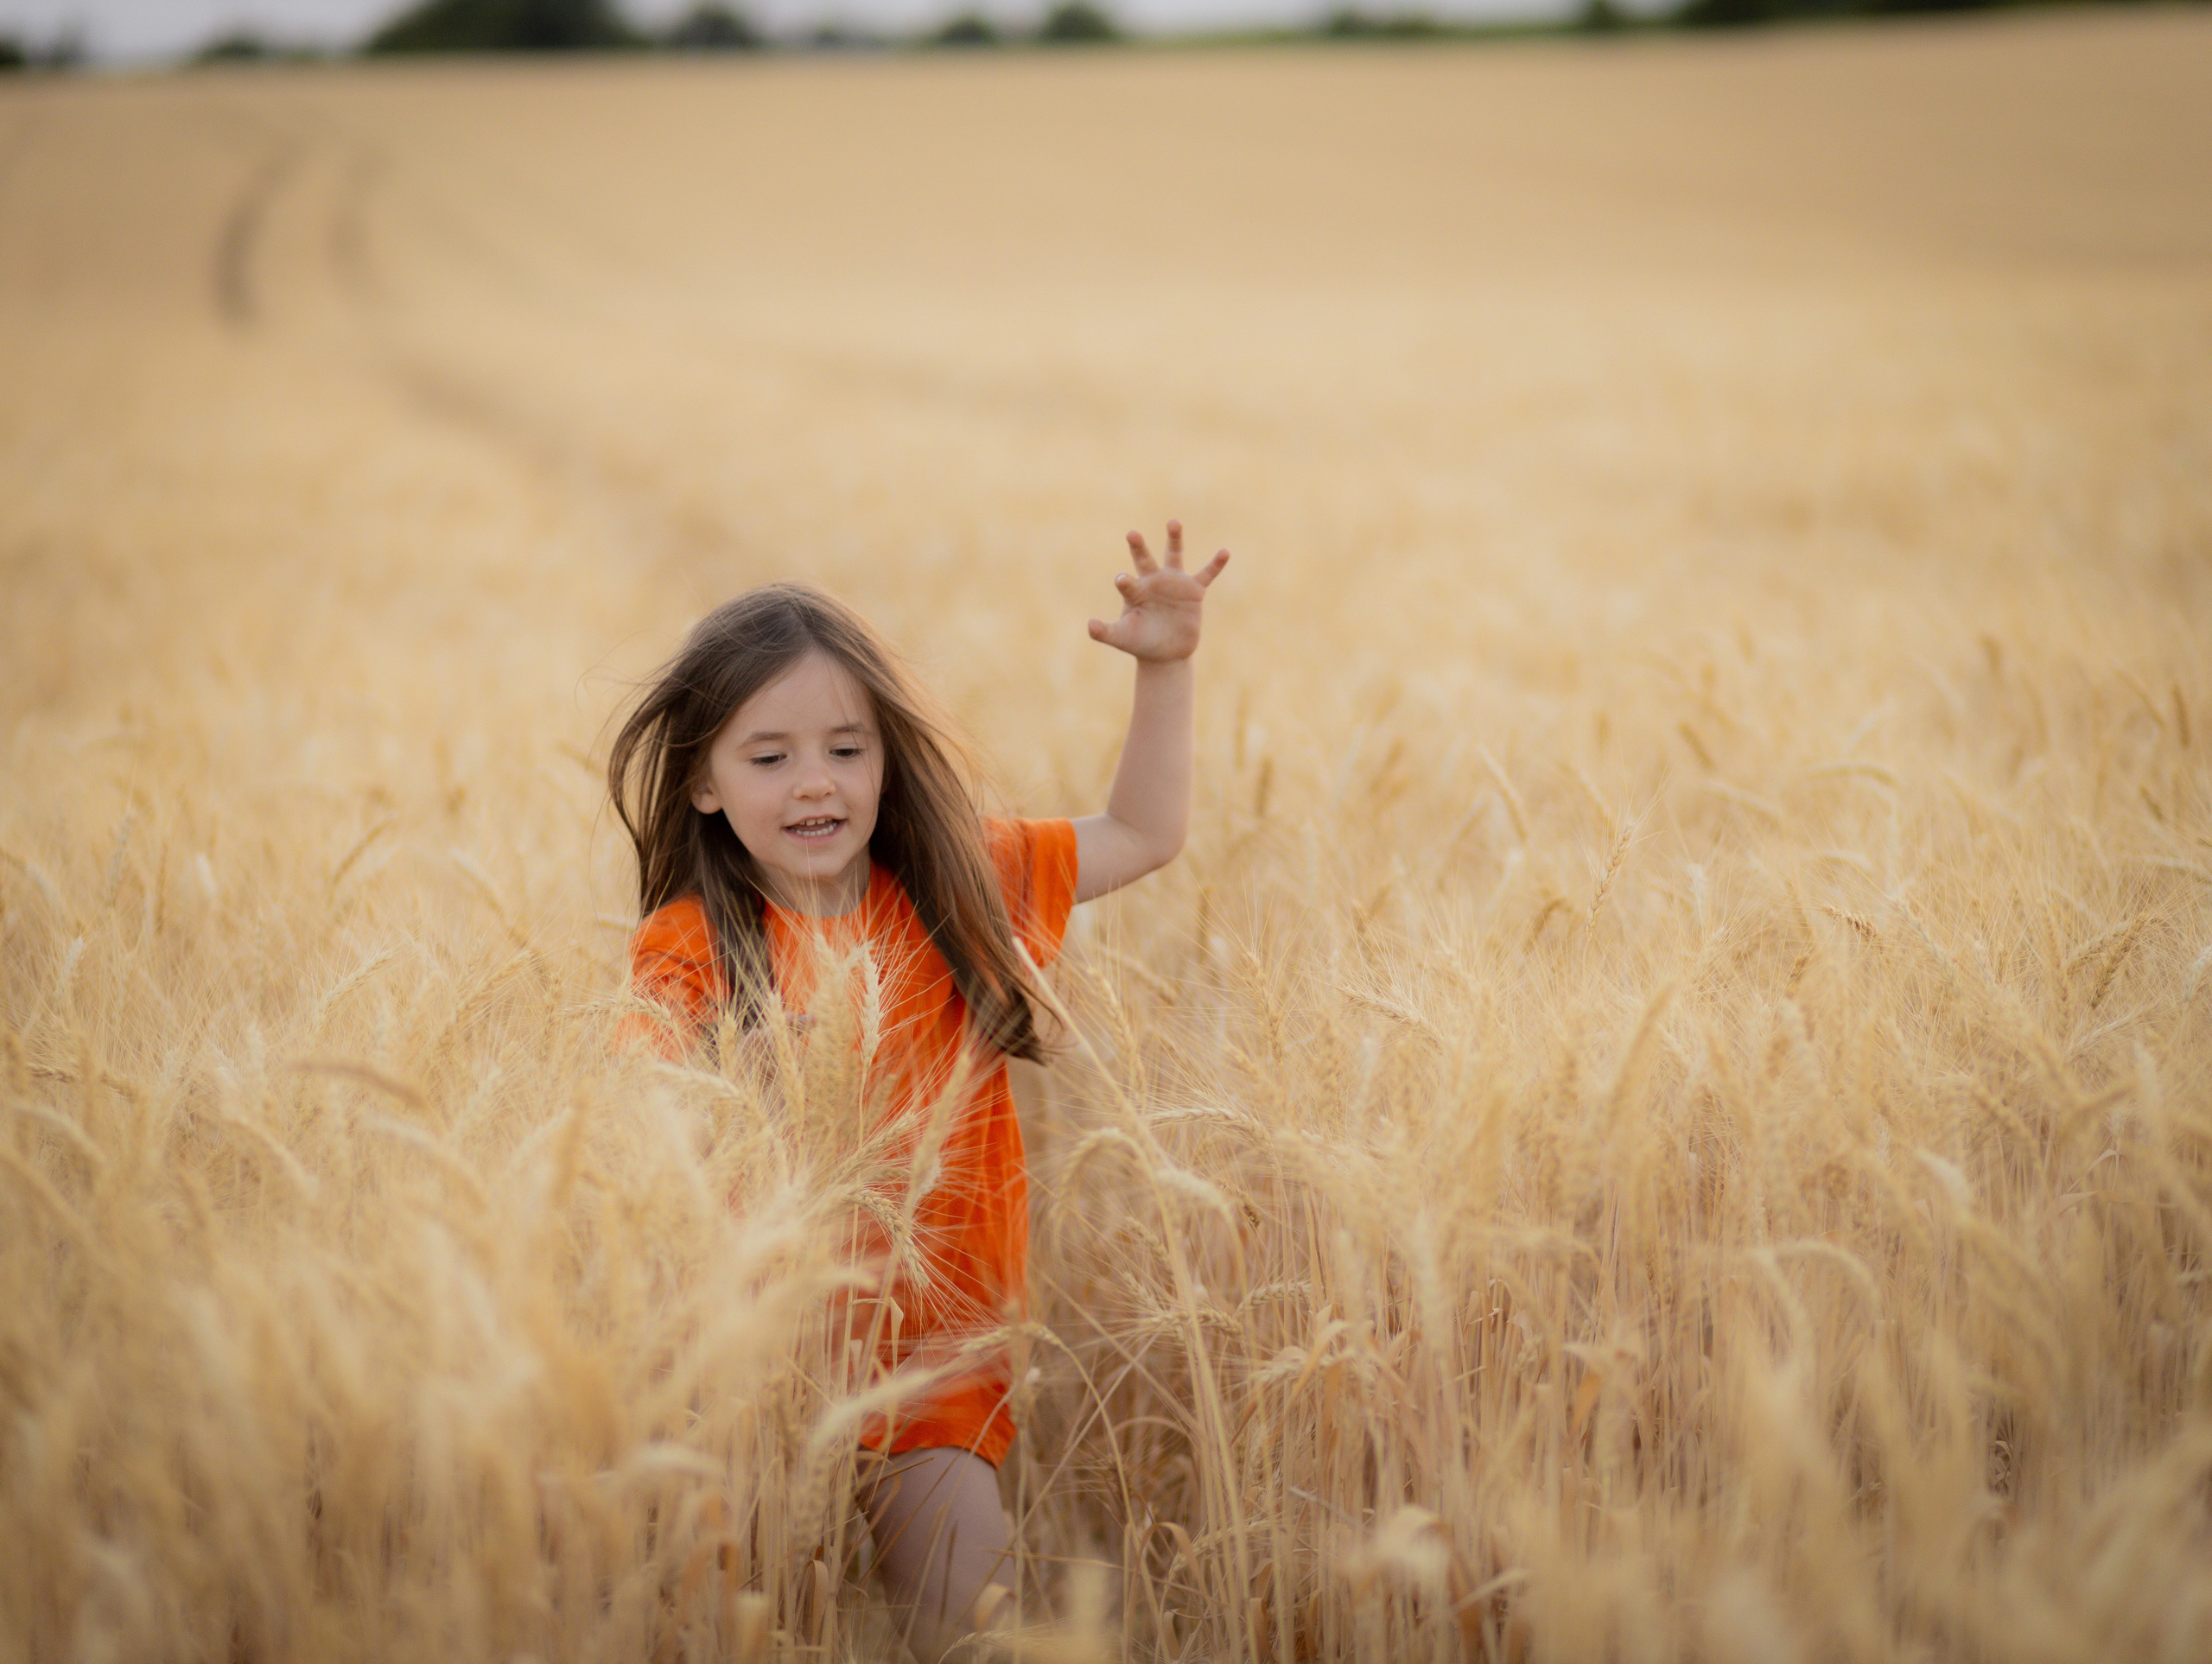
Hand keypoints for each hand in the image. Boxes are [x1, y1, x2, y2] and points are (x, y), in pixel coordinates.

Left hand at [1086, 520, 1228, 663]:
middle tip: (1131, 534)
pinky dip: (1216, 564)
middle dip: (1139, 547)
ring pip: (1174, 555)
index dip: (1125, 582)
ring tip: (1173, 522)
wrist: (1166, 653)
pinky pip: (1207, 574)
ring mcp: (1174, 583)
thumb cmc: (1140, 642)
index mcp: (1135, 591)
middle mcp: (1153, 581)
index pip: (1127, 582)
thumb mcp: (1122, 638)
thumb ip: (1106, 632)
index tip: (1123, 581)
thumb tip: (1090, 626)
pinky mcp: (1194, 591)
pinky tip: (1225, 552)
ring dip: (1174, 539)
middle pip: (1144, 559)